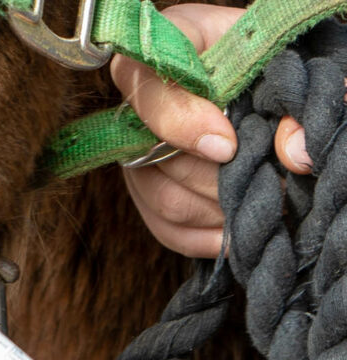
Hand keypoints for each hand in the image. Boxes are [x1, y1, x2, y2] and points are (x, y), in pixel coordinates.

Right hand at [113, 4, 312, 257]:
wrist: (273, 90)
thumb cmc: (283, 67)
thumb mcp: (294, 66)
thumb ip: (299, 99)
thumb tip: (294, 153)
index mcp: (172, 45)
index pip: (147, 84)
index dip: (179, 120)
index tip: (226, 146)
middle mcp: (142, 102)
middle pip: (159, 155)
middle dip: (219, 176)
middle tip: (268, 179)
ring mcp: (138, 152)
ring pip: (166, 198)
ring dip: (220, 206)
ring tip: (262, 198)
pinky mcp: (146, 193)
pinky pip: (167, 228)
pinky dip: (208, 235)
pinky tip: (240, 225)